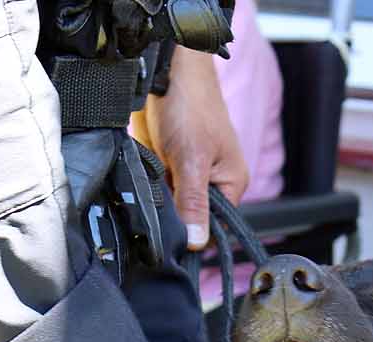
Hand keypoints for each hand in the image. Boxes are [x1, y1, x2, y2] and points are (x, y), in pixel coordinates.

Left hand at [136, 50, 247, 249]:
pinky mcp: (165, 163)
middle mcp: (211, 182)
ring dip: (155, 196)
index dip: (191, 234)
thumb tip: (195, 242)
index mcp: (230, 184)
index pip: (212, 228)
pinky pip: (153, 185)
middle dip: (170, 212)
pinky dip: (145, 182)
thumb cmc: (190, 104)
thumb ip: (193, 203)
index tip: (169, 236)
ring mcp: (187, 173)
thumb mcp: (192, 160)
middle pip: (188, 217)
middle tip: (156, 198)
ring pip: (168, 203)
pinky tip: (142, 169)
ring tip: (151, 176)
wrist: (166, 68)